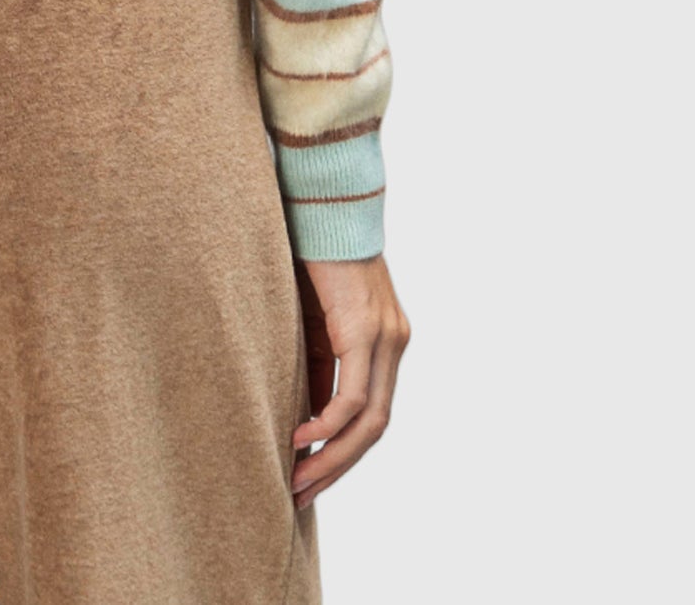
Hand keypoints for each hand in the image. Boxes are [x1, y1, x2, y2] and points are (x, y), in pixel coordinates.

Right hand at [291, 254, 408, 507]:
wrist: (322, 202)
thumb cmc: (311, 254)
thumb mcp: (313, 320)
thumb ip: (318, 362)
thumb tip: (308, 414)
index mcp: (386, 342)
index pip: (373, 414)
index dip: (344, 451)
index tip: (311, 477)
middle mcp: (394, 343)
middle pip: (377, 427)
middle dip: (339, 466)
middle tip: (304, 493)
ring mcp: (384, 337)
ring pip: (370, 419)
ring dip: (334, 455)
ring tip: (300, 478)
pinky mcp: (364, 328)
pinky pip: (354, 393)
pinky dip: (329, 422)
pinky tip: (302, 436)